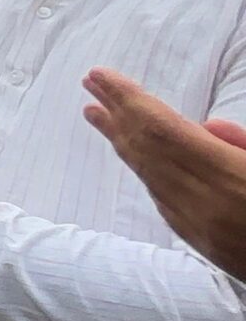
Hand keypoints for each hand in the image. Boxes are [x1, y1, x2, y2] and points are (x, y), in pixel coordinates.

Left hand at [82, 69, 245, 280]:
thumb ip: (244, 146)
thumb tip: (208, 127)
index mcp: (230, 179)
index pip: (162, 130)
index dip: (128, 99)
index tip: (100, 74)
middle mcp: (205, 206)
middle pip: (148, 151)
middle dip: (117, 114)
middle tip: (90, 82)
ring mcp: (201, 229)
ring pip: (151, 177)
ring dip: (123, 141)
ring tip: (100, 113)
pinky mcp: (205, 246)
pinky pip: (165, 200)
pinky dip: (146, 171)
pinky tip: (137, 157)